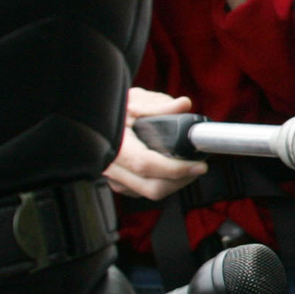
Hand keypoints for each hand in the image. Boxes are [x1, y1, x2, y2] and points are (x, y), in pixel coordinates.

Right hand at [105, 86, 207, 200]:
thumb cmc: (113, 108)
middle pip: (153, 187)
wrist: (95, 117)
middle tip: (199, 166)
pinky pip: (145, 191)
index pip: (147, 165)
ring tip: (188, 165)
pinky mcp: (120, 185)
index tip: (199, 165)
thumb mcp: (135, 100)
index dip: (176, 168)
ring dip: (175, 183)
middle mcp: (112, 168)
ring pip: (151, 192)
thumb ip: (160, 105)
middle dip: (182, 179)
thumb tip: (183, 105)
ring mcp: (115, 180)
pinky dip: (163, 183)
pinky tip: (171, 169)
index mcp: (116, 147)